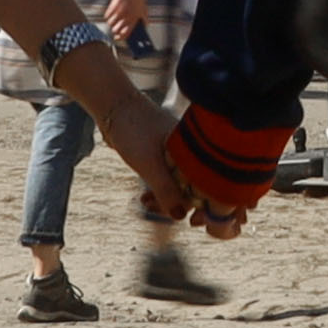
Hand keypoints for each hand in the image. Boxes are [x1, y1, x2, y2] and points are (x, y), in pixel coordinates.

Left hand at [91, 82, 202, 225]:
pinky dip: (159, 192)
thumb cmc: (134, 130)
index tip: (193, 222)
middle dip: (183, 206)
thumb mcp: (150, 165)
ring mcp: (181, 155)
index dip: (209, 207)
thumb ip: (166, 191)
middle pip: (200, 189)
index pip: (214, 186)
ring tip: (147, 204)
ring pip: (183, 186)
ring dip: (167, 201)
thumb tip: (182, 217)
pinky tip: (144, 198)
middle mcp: (195, 152)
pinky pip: (170, 180)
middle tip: (163, 213)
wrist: (113, 106)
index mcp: (199, 151)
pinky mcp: (166, 157)